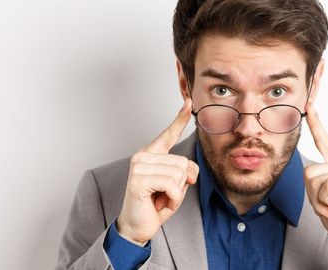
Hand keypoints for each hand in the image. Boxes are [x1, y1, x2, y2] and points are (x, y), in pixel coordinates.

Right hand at [115, 98, 198, 245]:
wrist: (137, 227)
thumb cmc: (155, 205)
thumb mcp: (176, 186)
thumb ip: (184, 172)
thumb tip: (189, 170)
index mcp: (151, 154)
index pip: (169, 134)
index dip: (180, 118)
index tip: (190, 102)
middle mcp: (143, 156)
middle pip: (183, 162)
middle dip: (182, 184)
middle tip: (165, 195)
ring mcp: (138, 166)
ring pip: (178, 174)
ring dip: (176, 193)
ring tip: (161, 199)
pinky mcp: (138, 179)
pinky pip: (171, 185)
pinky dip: (172, 199)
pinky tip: (159, 203)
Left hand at [303, 102, 327, 259]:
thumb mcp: (319, 194)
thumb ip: (315, 179)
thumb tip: (308, 169)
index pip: (324, 140)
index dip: (316, 122)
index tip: (309, 103)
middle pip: (309, 171)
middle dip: (313, 195)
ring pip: (316, 180)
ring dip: (320, 200)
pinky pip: (327, 187)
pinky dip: (327, 203)